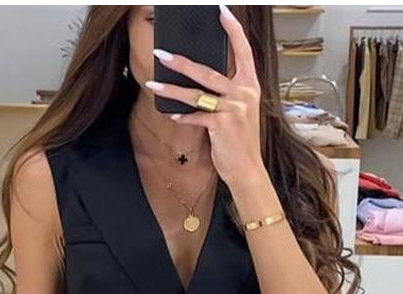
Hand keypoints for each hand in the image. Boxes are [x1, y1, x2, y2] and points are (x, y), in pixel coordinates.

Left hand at [145, 4, 266, 188]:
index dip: (233, 30)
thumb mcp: (241, 111)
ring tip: (152, 83)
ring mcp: (232, 109)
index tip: (222, 11)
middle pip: (208, 71)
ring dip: (171, 88)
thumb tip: (204, 78)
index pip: (243, 50)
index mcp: (250, 86)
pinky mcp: (221, 126)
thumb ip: (229, 92)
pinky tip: (169, 113)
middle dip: (181, 61)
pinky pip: (195, 117)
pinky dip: (181, 116)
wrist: (248, 169)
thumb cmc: (241, 141)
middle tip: (161, 52)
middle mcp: (243, 94)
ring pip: (196, 93)